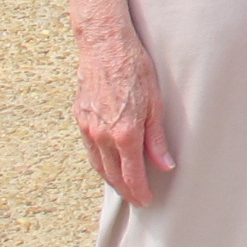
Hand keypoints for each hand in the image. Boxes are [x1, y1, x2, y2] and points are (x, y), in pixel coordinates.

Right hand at [73, 25, 174, 205]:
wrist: (105, 46)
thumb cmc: (135, 69)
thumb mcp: (155, 102)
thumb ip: (157, 138)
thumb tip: (165, 165)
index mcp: (124, 133)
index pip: (132, 174)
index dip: (140, 191)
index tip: (147, 200)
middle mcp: (102, 136)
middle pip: (113, 175)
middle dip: (126, 191)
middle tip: (138, 199)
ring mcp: (88, 129)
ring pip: (99, 166)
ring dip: (112, 180)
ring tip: (125, 187)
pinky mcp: (80, 120)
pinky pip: (89, 150)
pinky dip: (100, 163)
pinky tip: (108, 164)